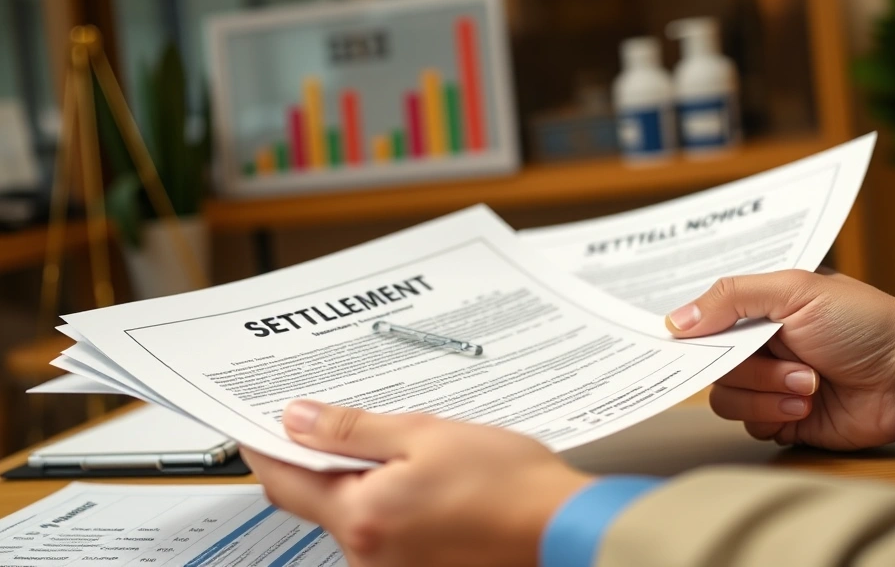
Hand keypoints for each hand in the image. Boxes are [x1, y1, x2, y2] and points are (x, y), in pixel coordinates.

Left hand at [242, 401, 592, 566]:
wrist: (561, 528)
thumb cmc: (507, 484)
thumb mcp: (423, 435)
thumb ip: (353, 430)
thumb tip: (298, 420)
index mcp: (362, 517)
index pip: (285, 482)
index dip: (265, 449)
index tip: (256, 424)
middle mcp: (368, 556)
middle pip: (320, 501)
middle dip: (324, 460)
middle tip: (346, 420)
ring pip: (355, 515)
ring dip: (363, 480)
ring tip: (406, 447)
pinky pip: (384, 532)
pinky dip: (389, 502)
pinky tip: (424, 478)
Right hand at [665, 269, 894, 450]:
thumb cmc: (862, 322)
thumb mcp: (795, 289)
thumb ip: (731, 297)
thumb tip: (675, 321)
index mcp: (761, 310)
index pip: (707, 320)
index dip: (693, 332)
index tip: (678, 339)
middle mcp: (761, 346)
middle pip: (712, 364)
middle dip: (751, 367)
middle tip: (793, 361)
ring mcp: (769, 385)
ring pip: (726, 397)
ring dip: (766, 392)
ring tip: (810, 385)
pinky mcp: (782, 420)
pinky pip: (748, 424)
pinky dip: (774, 415)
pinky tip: (808, 407)